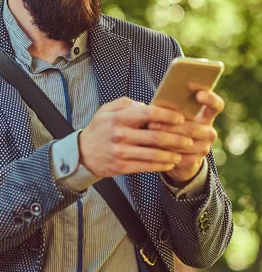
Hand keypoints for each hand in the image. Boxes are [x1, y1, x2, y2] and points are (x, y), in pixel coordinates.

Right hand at [78, 97, 194, 177]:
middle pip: (156, 137)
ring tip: (182, 152)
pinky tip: (170, 162)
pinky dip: (161, 165)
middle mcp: (120, 135)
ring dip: (172, 154)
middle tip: (189, 139)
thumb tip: (147, 104)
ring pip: (154, 154)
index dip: (167, 116)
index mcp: (119, 118)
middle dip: (176, 138)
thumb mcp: (107, 110)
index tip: (180, 118)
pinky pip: (146, 167)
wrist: (82, 153)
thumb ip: (127, 104)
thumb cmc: (99, 129)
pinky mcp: (122, 167)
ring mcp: (121, 152)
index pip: (148, 114)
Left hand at [148, 88, 224, 183]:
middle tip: (153, 122)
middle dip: (171, 126)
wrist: (175, 153)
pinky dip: (164, 152)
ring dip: (165, 138)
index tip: (198, 94)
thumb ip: (171, 107)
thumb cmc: (171, 125)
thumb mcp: (174, 114)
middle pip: (193, 128)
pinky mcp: (194, 161)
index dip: (210, 99)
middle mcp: (209, 132)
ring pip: (184, 143)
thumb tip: (156, 102)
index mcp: (207, 116)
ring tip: (149, 133)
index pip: (217, 105)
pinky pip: (178, 156)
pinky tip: (153, 148)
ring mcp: (204, 148)